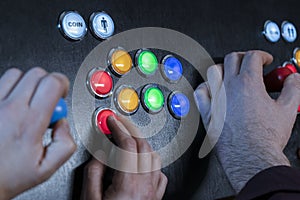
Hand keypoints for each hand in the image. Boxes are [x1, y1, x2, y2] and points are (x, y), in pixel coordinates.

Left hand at [0, 68, 75, 198]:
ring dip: (27, 84)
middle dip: (48, 83)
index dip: (63, 83)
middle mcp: (9, 110)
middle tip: (47, 101)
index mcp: (29, 124)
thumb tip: (64, 124)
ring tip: (27, 103)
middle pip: (36, 74)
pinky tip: (12, 106)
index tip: (62, 94)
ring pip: (16, 74)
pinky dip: (10, 89)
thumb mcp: (46, 169)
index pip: (52, 84)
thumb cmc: (6, 176)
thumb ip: (66, 145)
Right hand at [81, 116, 167, 199]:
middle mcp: (144, 186)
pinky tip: (142, 161)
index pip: (127, 145)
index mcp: (128, 185)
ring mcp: (153, 192)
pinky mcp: (156, 197)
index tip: (111, 121)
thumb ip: (93, 173)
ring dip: (142, 144)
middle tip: (120, 123)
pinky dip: (152, 162)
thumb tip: (100, 153)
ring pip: (155, 157)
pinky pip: (160, 173)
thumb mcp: (90, 198)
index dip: (118, 128)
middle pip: (144, 146)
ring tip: (130, 139)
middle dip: (131, 130)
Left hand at [194, 51, 299, 191]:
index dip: (261, 55)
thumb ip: (292, 89)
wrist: (251, 157)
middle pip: (231, 59)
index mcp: (248, 83)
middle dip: (243, 57)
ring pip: (213, 72)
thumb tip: (294, 79)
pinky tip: (213, 90)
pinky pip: (200, 92)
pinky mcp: (207, 113)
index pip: (252, 56)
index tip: (265, 60)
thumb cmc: (265, 137)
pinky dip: (206, 87)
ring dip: (224, 68)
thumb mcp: (287, 109)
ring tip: (232, 74)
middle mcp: (228, 88)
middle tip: (250, 63)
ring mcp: (215, 100)